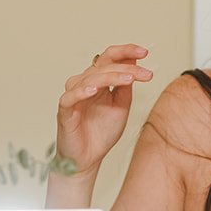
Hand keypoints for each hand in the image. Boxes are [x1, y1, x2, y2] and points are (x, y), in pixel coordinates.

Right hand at [55, 43, 153, 176]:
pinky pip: (70, 97)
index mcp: (98, 81)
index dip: (126, 52)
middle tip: (146, 74)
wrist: (88, 159)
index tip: (145, 52)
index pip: (109, 58)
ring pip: (89, 78)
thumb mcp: (121, 106)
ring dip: (110, 77)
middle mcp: (84, 84)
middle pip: (103, 66)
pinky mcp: (65, 111)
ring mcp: (73, 96)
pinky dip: (80, 92)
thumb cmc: (101, 133)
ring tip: (128, 79)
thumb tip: (134, 62)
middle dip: (126, 68)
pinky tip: (93, 90)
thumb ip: (125, 86)